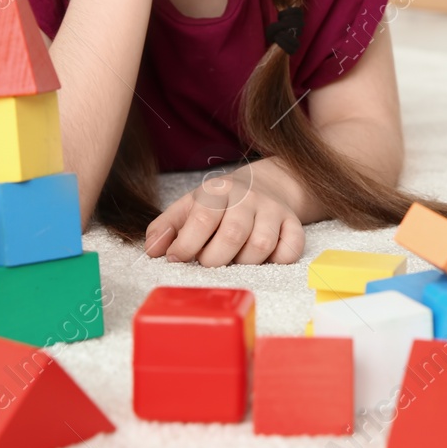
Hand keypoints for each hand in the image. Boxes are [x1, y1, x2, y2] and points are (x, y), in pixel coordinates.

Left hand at [144, 160, 306, 265]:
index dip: (186, 246)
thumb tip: (152, 252)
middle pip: (233, 235)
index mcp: (218, 190)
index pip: (202, 220)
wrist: (263, 185)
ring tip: (233, 259)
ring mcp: (273, 210)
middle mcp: (248, 197)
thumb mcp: (188, 207)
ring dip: (243, 263)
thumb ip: (164, 228)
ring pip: (261, 246)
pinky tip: (262, 259)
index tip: (177, 258)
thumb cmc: (218, 204)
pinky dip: (277, 260)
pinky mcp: (293, 224)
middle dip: (214, 259)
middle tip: (207, 262)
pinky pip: (290, 250)